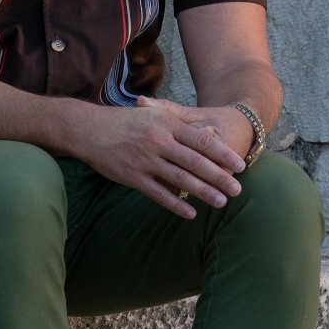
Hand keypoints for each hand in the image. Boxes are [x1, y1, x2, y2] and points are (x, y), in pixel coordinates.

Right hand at [72, 96, 247, 219]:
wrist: (88, 129)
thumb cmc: (124, 121)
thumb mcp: (153, 114)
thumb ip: (178, 125)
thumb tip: (207, 136)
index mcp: (166, 124)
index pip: (202, 141)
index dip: (223, 154)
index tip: (240, 165)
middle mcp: (158, 141)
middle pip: (195, 162)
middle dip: (219, 177)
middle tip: (238, 189)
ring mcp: (144, 160)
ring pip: (180, 179)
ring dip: (203, 193)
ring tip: (222, 202)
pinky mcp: (132, 176)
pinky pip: (158, 193)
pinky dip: (176, 204)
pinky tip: (191, 213)